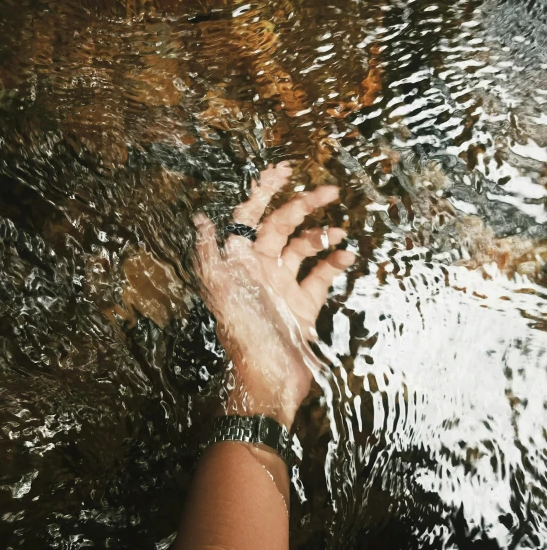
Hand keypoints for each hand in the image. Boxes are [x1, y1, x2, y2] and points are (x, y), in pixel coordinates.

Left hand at [194, 162, 354, 429]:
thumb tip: (201, 218)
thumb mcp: (220, 290)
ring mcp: (283, 286)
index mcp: (239, 261)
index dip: (264, 190)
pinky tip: (347, 257)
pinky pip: (320, 276)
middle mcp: (260, 268)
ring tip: (339, 230)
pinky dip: (334, 264)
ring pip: (304, 248)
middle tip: (330, 190)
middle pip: (282, 225)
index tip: (285, 169)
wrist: (268, 380)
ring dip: (321, 234)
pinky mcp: (302, 305)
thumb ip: (209, 253)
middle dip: (304, 204)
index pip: (250, 214)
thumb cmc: (244, 334)